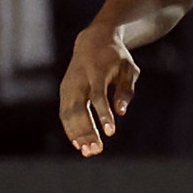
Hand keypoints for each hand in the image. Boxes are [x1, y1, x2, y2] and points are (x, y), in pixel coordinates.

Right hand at [59, 29, 140, 155]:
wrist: (93, 40)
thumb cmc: (116, 57)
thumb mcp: (128, 68)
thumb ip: (126, 89)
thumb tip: (121, 112)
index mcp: (96, 72)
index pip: (98, 96)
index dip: (103, 115)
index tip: (111, 132)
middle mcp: (78, 80)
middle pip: (79, 109)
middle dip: (87, 131)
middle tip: (96, 150)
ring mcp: (68, 86)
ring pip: (68, 114)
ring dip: (77, 134)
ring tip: (89, 152)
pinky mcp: (64, 92)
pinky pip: (64, 113)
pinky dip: (70, 129)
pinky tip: (79, 143)